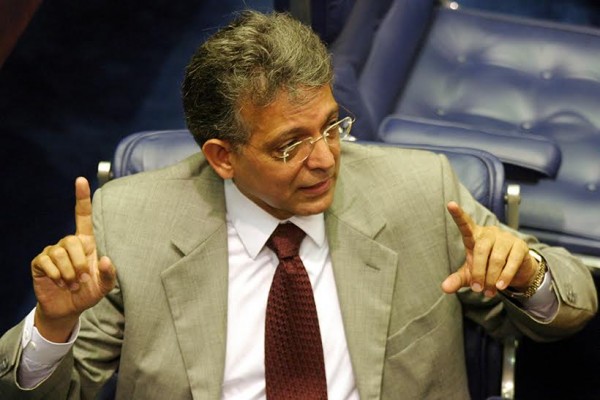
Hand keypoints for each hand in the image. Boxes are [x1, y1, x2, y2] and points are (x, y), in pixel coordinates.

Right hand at [31, 177, 115, 341]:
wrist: (68, 309)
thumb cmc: (89, 292)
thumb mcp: (105, 286)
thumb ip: (110, 274)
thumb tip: (106, 259)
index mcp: (86, 243)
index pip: (83, 216)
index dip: (82, 198)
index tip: (81, 179)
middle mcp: (69, 244)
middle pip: (72, 240)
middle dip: (80, 262)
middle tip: (83, 278)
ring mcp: (53, 252)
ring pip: (59, 253)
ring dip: (69, 272)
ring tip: (73, 283)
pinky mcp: (40, 263)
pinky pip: (46, 262)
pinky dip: (56, 275)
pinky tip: (60, 282)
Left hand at [441, 201, 539, 296]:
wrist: (514, 271)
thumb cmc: (487, 268)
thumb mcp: (470, 275)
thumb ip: (457, 279)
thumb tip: (444, 288)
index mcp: (474, 236)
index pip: (465, 224)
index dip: (458, 215)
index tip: (450, 204)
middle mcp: (490, 233)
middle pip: (481, 250)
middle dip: (478, 272)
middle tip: (477, 288)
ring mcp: (506, 238)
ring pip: (496, 259)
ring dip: (491, 278)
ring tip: (488, 292)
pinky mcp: (520, 246)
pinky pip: (512, 262)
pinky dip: (505, 276)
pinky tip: (501, 286)